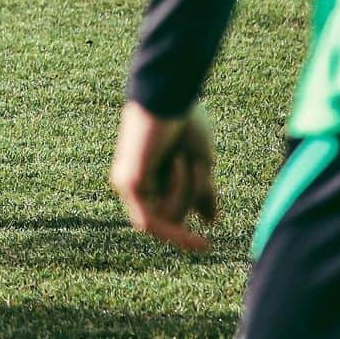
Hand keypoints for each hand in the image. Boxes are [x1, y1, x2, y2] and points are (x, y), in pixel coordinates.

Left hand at [110, 100, 216, 251]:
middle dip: (192, 195)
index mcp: (150, 170)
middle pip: (171, 214)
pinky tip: (201, 244)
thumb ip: (202, 192)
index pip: (171, 209)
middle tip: (201, 168)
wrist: (169, 95)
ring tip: (186, 160)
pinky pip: (153, 221)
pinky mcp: (128, 184)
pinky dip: (177, 233)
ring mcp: (129, 181)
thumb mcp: (200, 160)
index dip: (186, 228)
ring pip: (166, 218)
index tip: (208, 245)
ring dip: (186, 194)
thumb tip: (210, 222)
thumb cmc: (184, 119)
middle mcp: (135, 178)